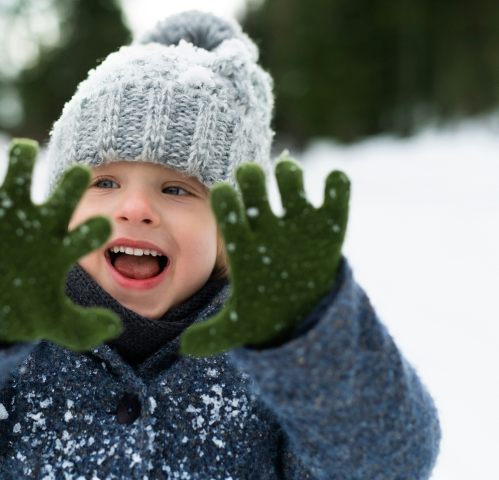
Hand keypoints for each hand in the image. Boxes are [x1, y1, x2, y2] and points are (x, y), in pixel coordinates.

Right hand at [0, 137, 121, 350]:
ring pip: (23, 165)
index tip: (104, 228)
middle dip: (74, 179)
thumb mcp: (54, 324)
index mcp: (62, 246)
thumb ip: (84, 329)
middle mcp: (39, 220)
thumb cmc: (21, 310)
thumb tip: (116, 328)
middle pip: (67, 188)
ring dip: (25, 154)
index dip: (99, 228)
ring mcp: (7, 209)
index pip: (92, 231)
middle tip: (78, 175)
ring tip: (24, 155)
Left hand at [180, 157, 349, 355]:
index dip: (224, 202)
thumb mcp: (240, 326)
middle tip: (248, 173)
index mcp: (244, 242)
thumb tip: (186, 348)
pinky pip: (336, 195)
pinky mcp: (331, 223)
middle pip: (255, 189)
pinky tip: (333, 182)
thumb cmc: (265, 311)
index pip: (228, 212)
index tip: (221, 194)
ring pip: (291, 182)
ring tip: (287, 173)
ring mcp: (300, 220)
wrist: (303, 309)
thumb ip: (214, 335)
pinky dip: (337, 185)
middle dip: (251, 178)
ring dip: (288, 173)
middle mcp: (269, 224)